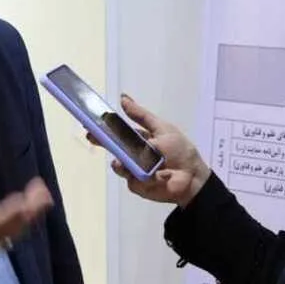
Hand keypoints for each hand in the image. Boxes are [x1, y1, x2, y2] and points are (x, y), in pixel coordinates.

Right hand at [0, 149, 52, 267]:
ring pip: (12, 230)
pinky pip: (8, 230)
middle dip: (28, 211)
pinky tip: (28, 204)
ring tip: (41, 193)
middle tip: (42, 190)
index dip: (10, 214)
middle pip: (10, 228)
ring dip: (28, 213)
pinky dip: (21, 218)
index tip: (25, 200)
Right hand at [89, 95, 211, 208]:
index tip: (91, 124)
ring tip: (135, 163)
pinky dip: (146, 178)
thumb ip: (141, 116)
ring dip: (126, 163)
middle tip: (95, 138)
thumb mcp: (162, 128)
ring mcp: (133, 171)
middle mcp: (133, 155)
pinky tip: (160, 176)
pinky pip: (132, 181)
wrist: (193, 177)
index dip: (104, 129)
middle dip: (104, 143)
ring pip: (120, 166)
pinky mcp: (137, 185)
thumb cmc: (180, 150)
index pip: (117, 133)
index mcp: (138, 139)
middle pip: (113, 148)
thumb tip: (123, 98)